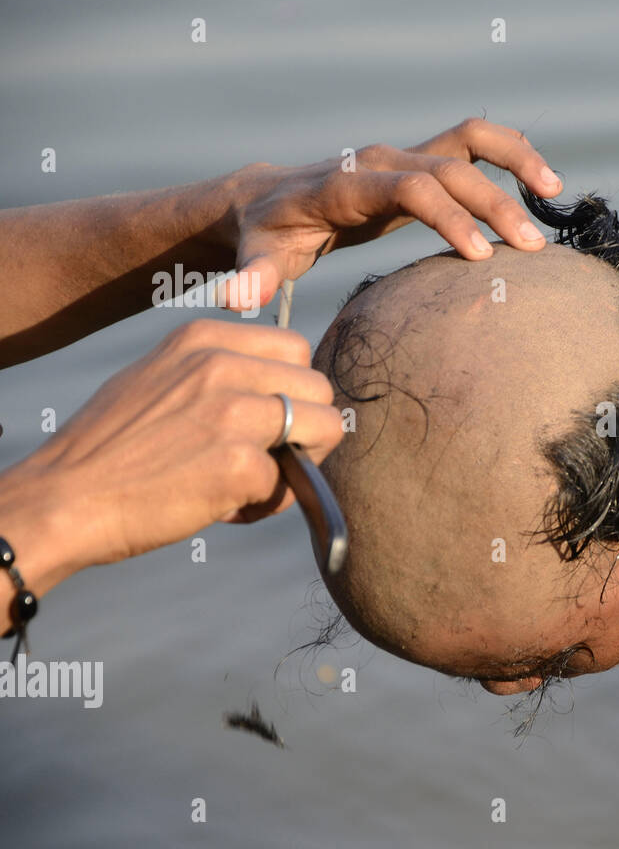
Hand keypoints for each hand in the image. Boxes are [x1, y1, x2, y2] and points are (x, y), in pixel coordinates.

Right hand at [0, 319, 343, 599]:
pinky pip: (290, 485)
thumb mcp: (160, 380)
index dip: (294, 391)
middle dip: (309, 429)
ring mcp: (234, 413)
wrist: (62, 499)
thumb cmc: (111, 451)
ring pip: (326, 429)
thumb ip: (217, 374)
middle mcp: (222, 365)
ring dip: (298, 466)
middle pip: (320, 388)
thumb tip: (280, 390)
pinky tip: (221, 510)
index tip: (268, 422)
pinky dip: (264, 505)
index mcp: (203, 339)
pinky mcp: (240, 464)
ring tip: (250, 485)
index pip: (296, 348)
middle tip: (269, 461)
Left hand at [224, 118, 562, 310]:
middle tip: (531, 249)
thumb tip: (237, 300)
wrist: (268, 198)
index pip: (409, 187)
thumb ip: (251, 277)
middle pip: (451, 168)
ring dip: (516, 160)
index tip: (479, 258)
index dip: (447, 217)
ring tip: (554, 193)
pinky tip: (543, 189)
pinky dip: (512, 157)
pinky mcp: (423, 162)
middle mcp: (382, 159)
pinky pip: (475, 146)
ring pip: (472, 139)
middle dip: (494, 204)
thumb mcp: (257, 257)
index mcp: (349, 184)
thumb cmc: (267, 236)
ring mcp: (406, 155)